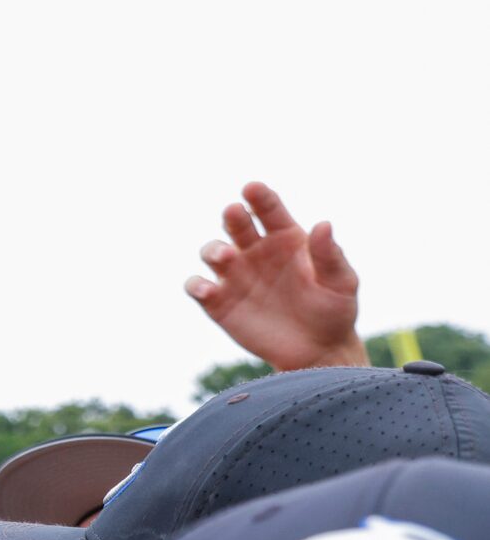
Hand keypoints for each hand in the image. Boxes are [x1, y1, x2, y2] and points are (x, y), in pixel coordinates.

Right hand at [184, 181, 367, 371]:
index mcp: (285, 239)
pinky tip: (207, 289)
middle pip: (236, 225)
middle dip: (233, 216)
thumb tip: (323, 224)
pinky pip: (198, 287)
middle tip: (234, 213)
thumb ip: (330, 255)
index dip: (259, 197)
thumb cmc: (334, 310)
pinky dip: (196, 285)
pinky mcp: (218, 302)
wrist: (318, 351)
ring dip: (214, 249)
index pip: (269, 210)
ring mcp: (235, 276)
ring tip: (226, 256)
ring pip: (212, 252)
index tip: (252, 188)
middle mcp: (256, 252)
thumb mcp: (342, 282)